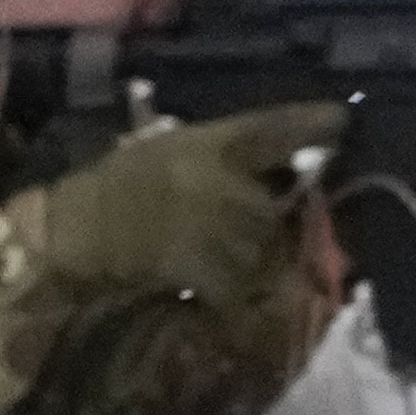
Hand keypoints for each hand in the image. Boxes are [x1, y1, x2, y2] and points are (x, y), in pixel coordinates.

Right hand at [22, 104, 337, 321]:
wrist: (76, 233)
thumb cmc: (109, 186)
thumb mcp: (159, 150)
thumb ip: (208, 155)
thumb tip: (258, 167)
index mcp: (212, 144)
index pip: (274, 127)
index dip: (312, 122)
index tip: (339, 120)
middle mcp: (231, 183)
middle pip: (276, 205)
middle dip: (264, 220)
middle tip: (236, 231)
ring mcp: (228, 229)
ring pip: (265, 248)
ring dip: (251, 258)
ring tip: (217, 261)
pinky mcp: (220, 271)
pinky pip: (243, 285)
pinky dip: (232, 294)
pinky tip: (210, 293)